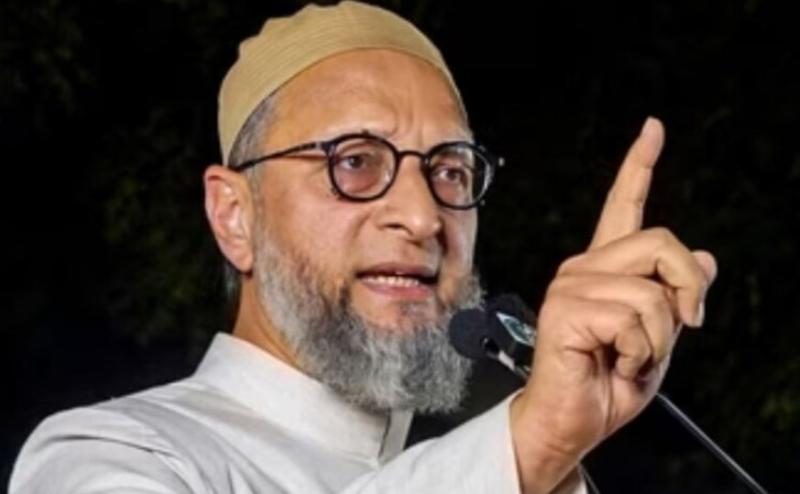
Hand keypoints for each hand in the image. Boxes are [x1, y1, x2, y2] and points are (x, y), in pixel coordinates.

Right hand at [510, 118, 716, 492]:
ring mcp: (570, 286)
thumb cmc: (607, 383)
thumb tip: (704, 259)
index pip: (624, 206)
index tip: (652, 129)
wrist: (573, 421)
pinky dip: (640, 352)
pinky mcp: (565, 309)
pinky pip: (632, 317)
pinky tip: (614, 361)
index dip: (639, 165)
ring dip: (659, 338)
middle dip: (687, 291)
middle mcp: (583, 268)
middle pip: (661, 242)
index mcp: (604, 268)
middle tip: (682, 327)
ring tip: (631, 356)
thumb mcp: (661, 337)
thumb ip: (676, 295)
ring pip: (651, 290)